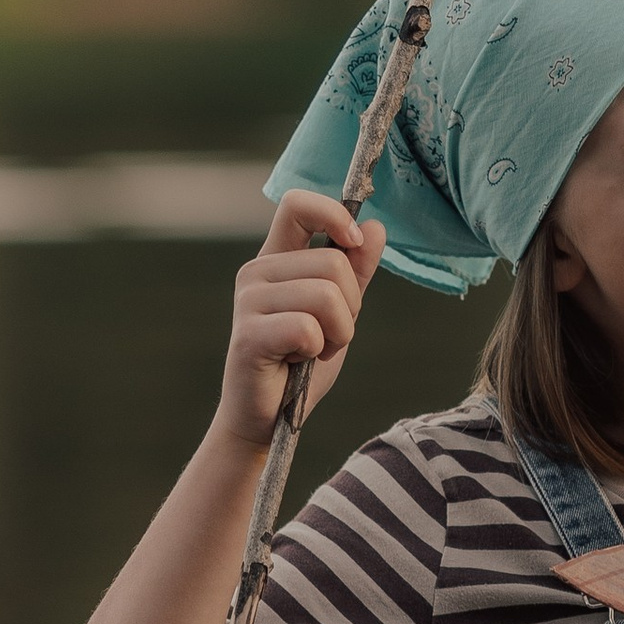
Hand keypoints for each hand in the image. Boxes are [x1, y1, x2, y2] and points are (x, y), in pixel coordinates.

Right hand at [216, 191, 386, 450]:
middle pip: (333, 262)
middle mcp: (256, 272)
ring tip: (313, 350)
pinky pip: (309, 329)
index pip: (296, 204)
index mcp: (276, 259)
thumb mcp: (339, 312)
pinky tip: (296, 361)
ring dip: (337, 333)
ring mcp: (248, 301)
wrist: (267, 418)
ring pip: (326, 296)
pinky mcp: (248, 334)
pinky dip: (318, 350)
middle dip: (349, 306)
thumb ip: (356, 271)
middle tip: (327, 335)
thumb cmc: (300, 363)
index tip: (353, 242)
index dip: (333, 214)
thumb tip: (375, 228)